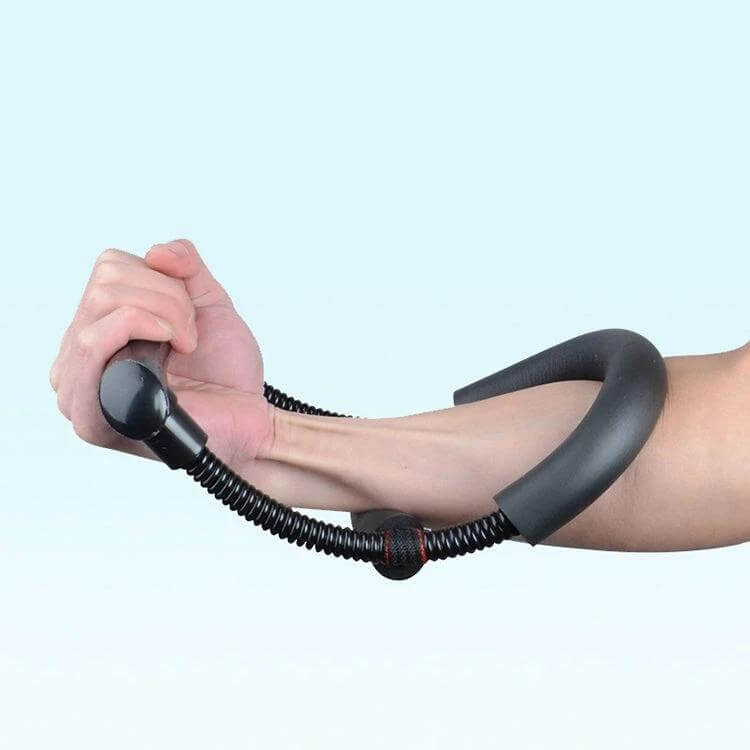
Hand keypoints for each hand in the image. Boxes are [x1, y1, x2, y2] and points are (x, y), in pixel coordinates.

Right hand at [50, 239, 270, 466]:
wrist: (248, 419)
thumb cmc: (226, 374)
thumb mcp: (208, 303)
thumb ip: (184, 266)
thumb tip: (156, 252)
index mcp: (101, 331)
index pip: (108, 271)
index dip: (161, 281)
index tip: (190, 318)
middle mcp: (81, 357)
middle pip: (104, 284)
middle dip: (167, 298)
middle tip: (190, 335)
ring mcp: (80, 386)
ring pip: (101, 304)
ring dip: (163, 314)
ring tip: (184, 346)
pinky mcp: (91, 412)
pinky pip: (93, 342)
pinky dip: (140, 325)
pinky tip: (170, 348)